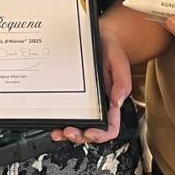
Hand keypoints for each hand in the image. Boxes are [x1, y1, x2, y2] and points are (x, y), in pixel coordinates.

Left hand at [52, 19, 131, 145]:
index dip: (100, 134)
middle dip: (79, 136)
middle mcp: (98, 105)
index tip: (90, 132)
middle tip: (69, 132)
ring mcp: (85, 103)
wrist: (100, 37)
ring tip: (58, 132)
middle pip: (90, 131)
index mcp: (112, 101)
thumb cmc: (112, 51)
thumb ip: (122, 82)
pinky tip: (53, 121)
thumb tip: (117, 101)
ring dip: (67, 133)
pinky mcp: (73, 96)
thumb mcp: (120, 63)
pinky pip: (67, 112)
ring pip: (78, 126)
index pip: (110, 127)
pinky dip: (59, 120)